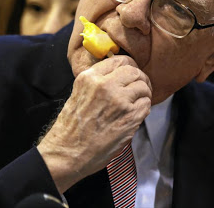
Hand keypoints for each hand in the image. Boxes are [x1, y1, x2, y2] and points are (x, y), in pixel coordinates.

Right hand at [37, 55, 151, 192]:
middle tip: (140, 86)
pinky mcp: (129, 117)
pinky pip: (146, 104)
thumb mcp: (78, 94)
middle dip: (140, 78)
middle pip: (134, 71)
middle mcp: (105, 85)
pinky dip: (144, 107)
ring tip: (139, 100)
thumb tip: (118, 76)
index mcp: (90, 77)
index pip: (119, 60)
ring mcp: (119, 101)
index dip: (129, 66)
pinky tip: (137, 113)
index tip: (131, 73)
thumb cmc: (70, 127)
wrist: (68, 152)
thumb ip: (97, 82)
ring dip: (144, 93)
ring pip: (143, 86)